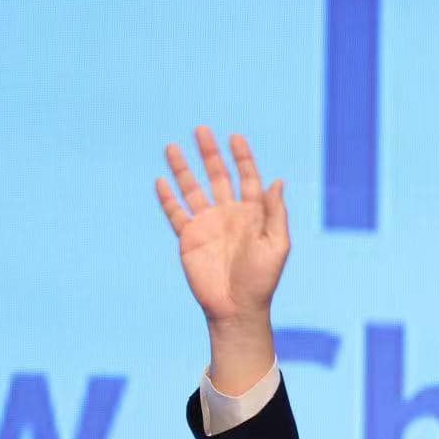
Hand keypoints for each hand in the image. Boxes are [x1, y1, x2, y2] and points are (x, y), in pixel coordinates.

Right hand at [155, 126, 288, 329]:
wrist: (236, 307)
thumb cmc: (261, 280)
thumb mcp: (276, 245)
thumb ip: (275, 213)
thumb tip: (277, 181)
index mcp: (252, 214)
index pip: (247, 178)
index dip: (242, 158)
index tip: (235, 137)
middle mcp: (228, 215)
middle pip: (217, 176)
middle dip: (210, 153)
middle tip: (201, 130)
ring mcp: (207, 225)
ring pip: (192, 189)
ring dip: (182, 169)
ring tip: (172, 147)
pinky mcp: (189, 238)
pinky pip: (176, 213)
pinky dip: (168, 198)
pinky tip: (161, 181)